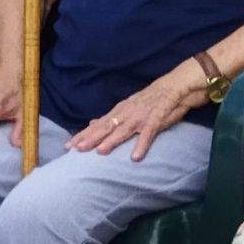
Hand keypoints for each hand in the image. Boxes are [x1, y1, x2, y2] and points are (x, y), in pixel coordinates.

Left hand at [73, 66, 207, 159]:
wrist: (175, 86)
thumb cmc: (151, 100)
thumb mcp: (127, 107)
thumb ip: (111, 117)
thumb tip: (91, 122)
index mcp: (119, 111)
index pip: (97, 125)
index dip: (83, 135)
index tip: (68, 146)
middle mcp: (127, 112)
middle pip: (106, 127)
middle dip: (91, 138)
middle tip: (76, 149)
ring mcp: (141, 116)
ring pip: (124, 129)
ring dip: (112, 141)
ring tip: (100, 152)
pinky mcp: (156, 119)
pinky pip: (148, 134)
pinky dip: (141, 145)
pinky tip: (135, 157)